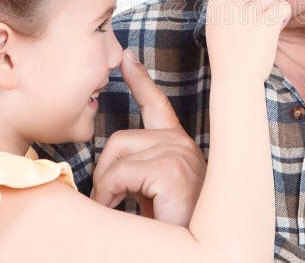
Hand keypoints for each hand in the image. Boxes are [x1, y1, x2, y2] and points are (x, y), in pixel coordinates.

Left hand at [90, 51, 206, 226]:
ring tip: (119, 207)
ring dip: (107, 186)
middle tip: (112, 199)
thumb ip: (137, 168)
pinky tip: (122, 208)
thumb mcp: (152, 189)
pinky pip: (120, 173)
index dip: (141, 80)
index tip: (127, 59)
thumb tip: (106, 163)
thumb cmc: (172, 225)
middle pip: (120, 137)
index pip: (157, 105)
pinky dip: (110, 193)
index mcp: (178, 146)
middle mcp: (182, 144)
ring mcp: (179, 154)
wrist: (199, 250)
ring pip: (116, 154)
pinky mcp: (172, 169)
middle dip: (106, 170)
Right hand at [206, 0, 290, 83]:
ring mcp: (248, 12)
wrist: (235, 80)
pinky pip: (282, 7)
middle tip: (252, 28)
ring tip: (259, 35)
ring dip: (271, 14)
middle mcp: (230, 5)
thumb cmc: (230, 57)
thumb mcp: (220, 28)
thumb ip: (231, 8)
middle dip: (259, 3)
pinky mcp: (266, 21)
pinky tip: (272, 33)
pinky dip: (282, 18)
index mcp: (215, 6)